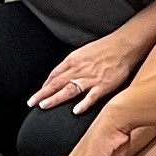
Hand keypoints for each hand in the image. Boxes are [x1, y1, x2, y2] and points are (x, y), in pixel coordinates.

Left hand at [28, 35, 143, 113]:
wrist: (124, 44)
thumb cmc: (105, 48)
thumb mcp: (83, 52)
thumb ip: (72, 65)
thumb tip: (63, 75)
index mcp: (73, 60)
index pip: (54, 75)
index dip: (44, 86)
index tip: (36, 96)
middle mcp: (79, 69)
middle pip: (56, 83)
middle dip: (42, 94)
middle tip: (30, 103)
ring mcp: (91, 78)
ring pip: (69, 89)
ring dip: (55, 98)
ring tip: (44, 106)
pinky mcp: (104, 85)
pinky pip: (92, 96)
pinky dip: (83, 103)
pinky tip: (76, 111)